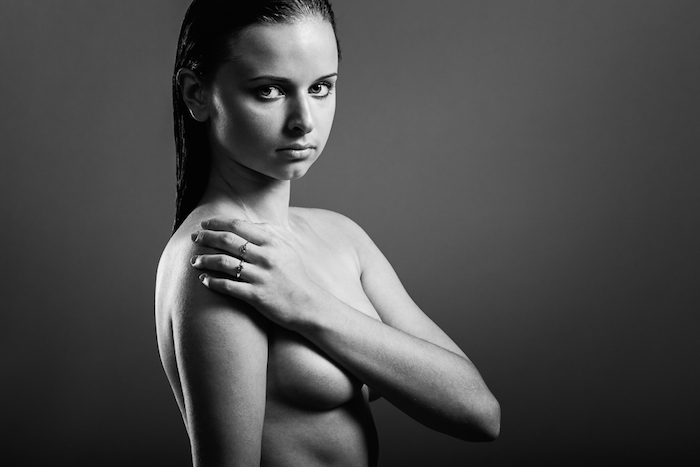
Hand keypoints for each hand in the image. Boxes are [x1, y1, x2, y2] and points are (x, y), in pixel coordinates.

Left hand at [190, 218, 316, 327]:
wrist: (307, 305)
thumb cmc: (294, 275)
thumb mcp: (286, 249)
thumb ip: (269, 233)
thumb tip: (247, 222)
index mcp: (272, 242)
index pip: (238, 225)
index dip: (217, 223)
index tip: (204, 224)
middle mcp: (266, 257)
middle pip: (228, 241)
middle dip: (206, 238)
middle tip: (194, 239)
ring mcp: (260, 277)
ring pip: (224, 263)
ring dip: (205, 260)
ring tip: (194, 261)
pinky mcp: (256, 296)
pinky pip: (227, 286)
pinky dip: (212, 282)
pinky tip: (203, 280)